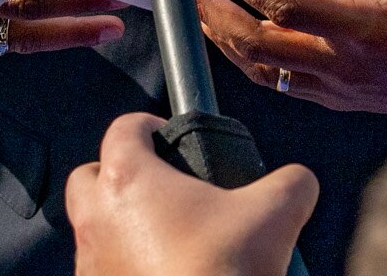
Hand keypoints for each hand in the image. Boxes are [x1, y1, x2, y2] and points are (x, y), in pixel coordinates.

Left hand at [65, 112, 317, 275]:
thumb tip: (297, 181)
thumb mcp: (277, 214)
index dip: (150, 125)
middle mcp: (97, 220)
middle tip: (159, 187)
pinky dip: (124, 269)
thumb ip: (291, 182)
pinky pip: (101, 273)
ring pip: (93, 231)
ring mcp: (90, 266)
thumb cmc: (225, 271)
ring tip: (166, 241)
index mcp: (128, 181)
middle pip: (89, 179)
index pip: (124, 128)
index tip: (170, 136)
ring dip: (120, 228)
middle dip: (117, 176)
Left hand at [198, 0, 386, 113]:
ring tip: (204, 11)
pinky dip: (251, 61)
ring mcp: (336, 87)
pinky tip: (235, 39)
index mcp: (370, 29)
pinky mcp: (335, 97)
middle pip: (263, 47)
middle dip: (223, 19)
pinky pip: (280, 83)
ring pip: (264, 71)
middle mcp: (345, 64)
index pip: (297, 11)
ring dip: (229, 42)